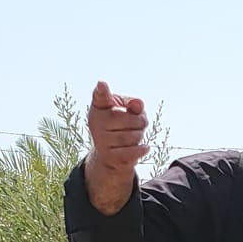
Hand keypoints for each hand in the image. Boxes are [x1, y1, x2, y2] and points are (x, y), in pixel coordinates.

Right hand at [84, 80, 148, 213]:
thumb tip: (138, 104)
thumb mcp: (127, 111)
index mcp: (99, 108)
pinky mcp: (109, 157)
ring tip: (136, 135)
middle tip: (141, 124)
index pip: (101, 98)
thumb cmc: (121, 126)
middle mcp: (96, 124)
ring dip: (140, 136)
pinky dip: (140, 150)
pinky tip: (146, 147)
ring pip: (131, 137)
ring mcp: (101, 141)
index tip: (102, 84)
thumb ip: (133, 105)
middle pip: (128, 120)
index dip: (102, 91)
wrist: (111, 154)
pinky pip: (130, 152)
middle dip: (140, 122)